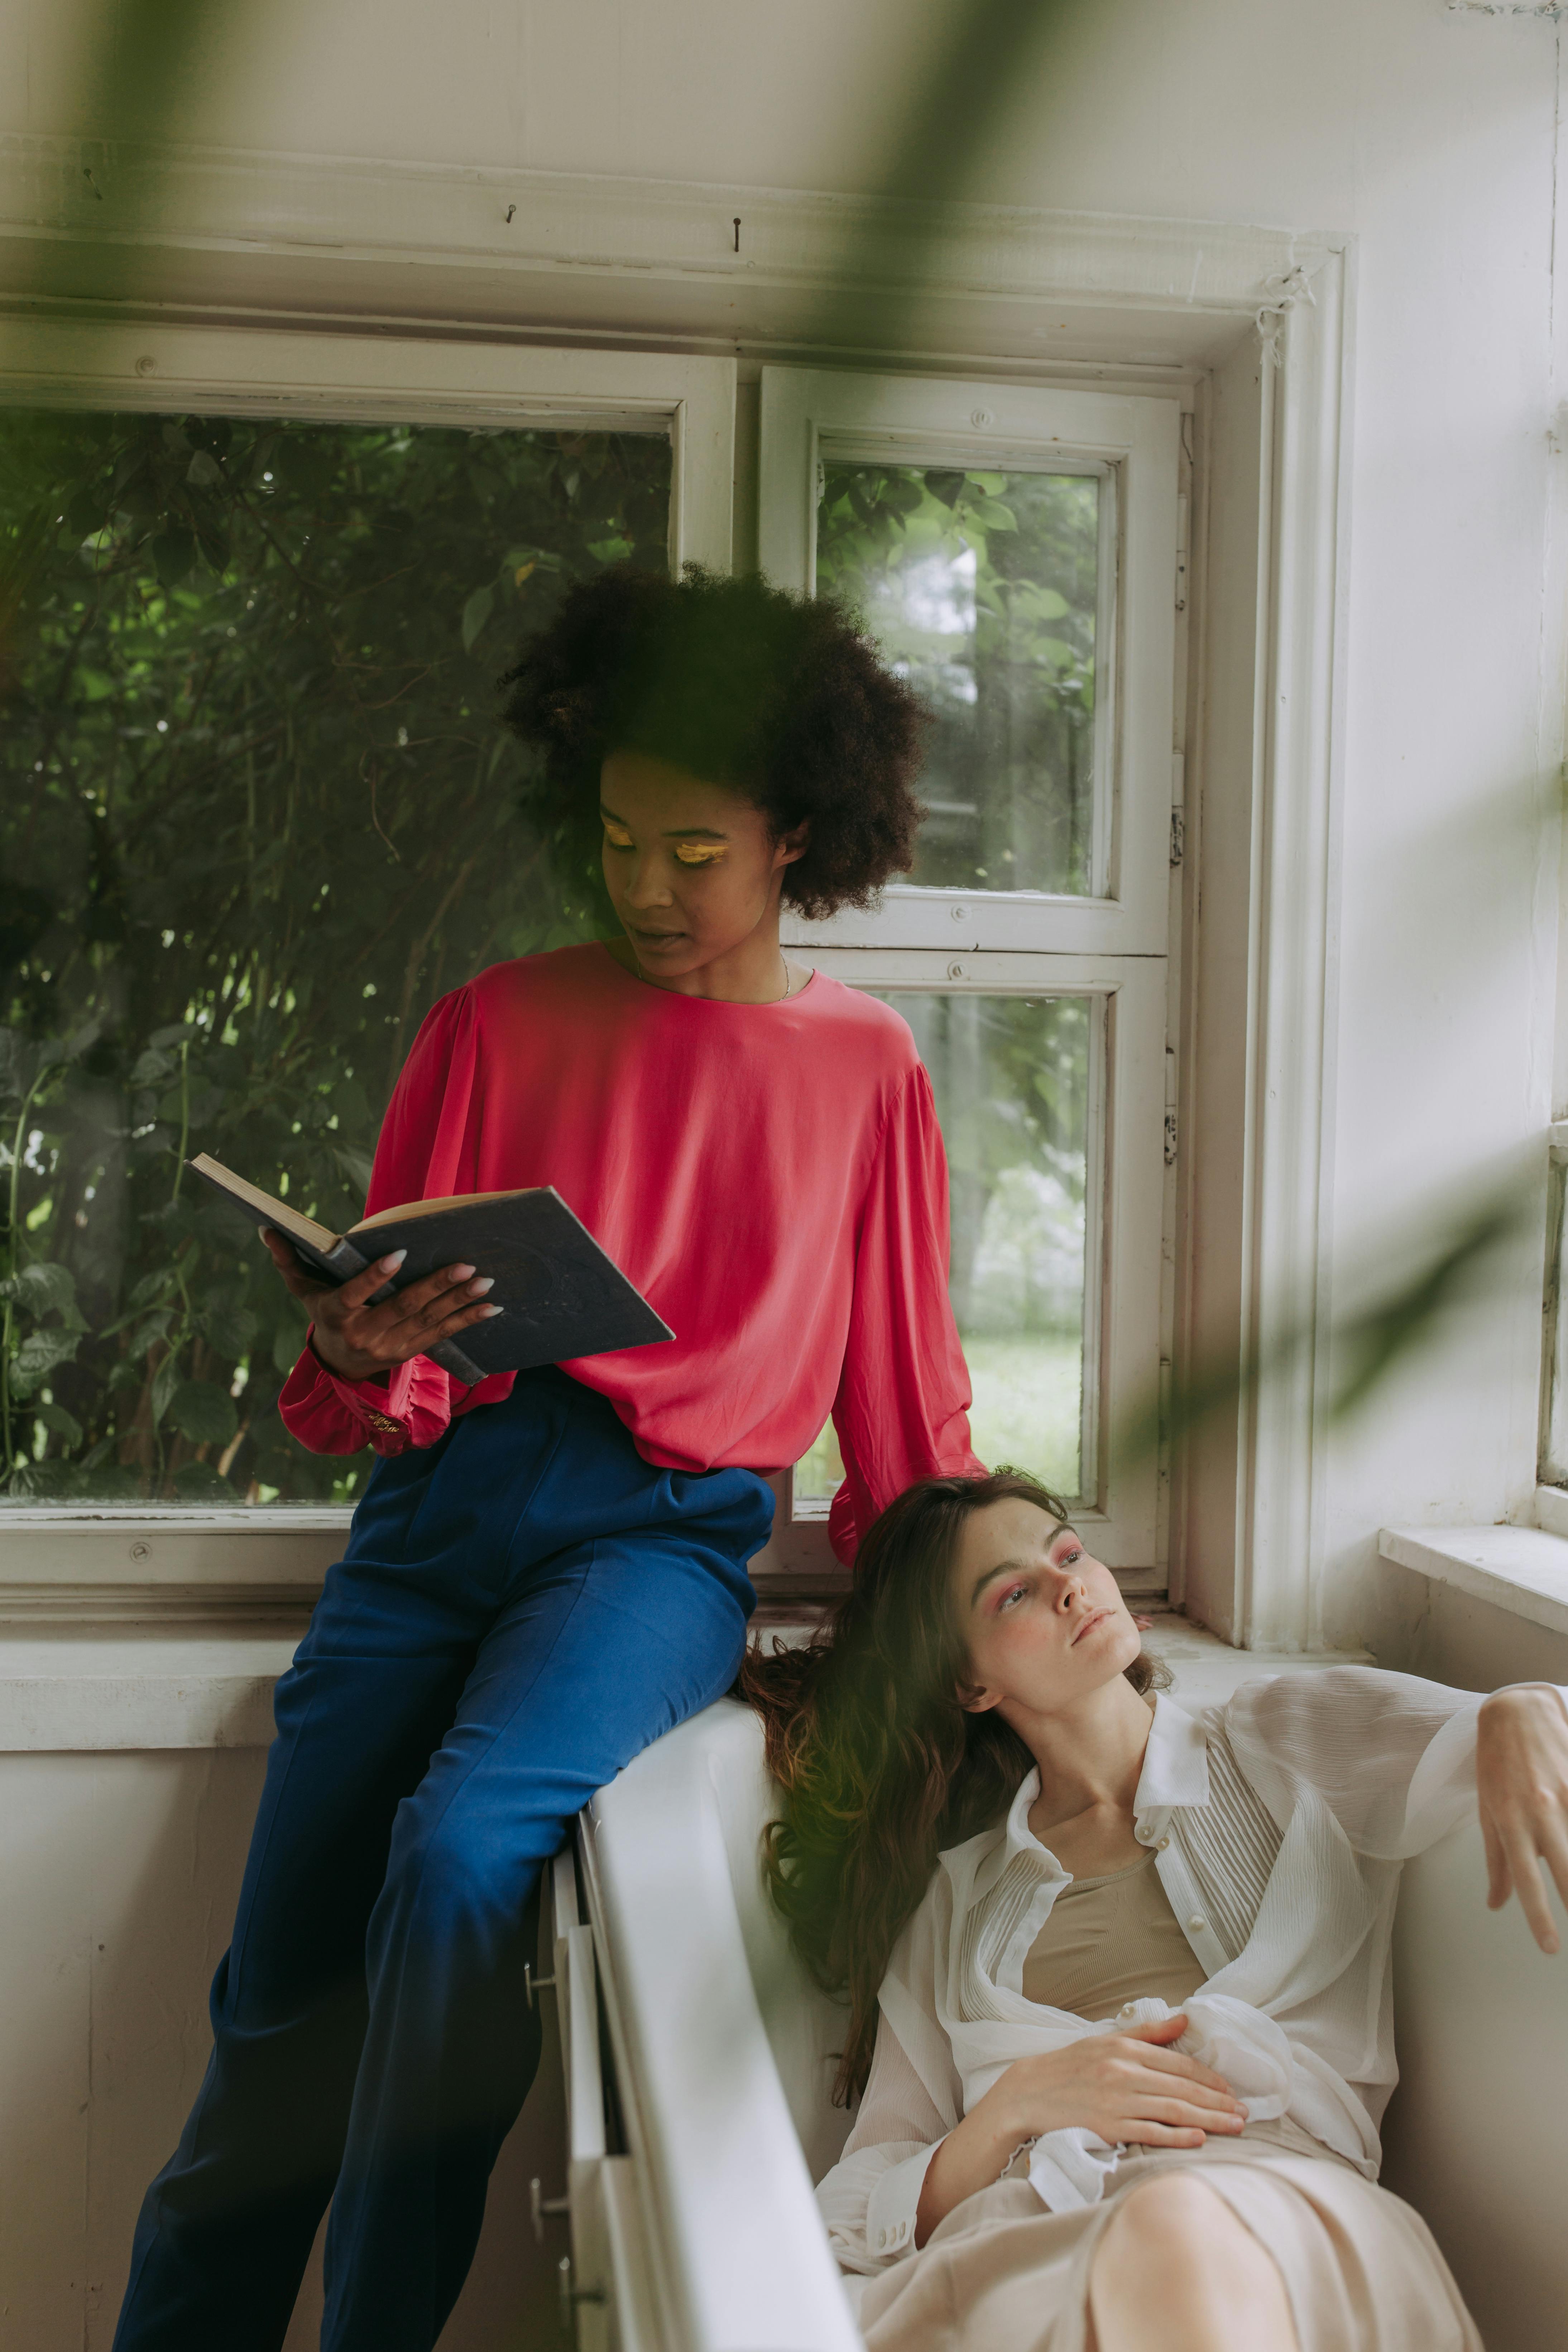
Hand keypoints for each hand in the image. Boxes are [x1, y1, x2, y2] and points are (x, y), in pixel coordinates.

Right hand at [260, 1227, 500, 1382]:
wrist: (339, 1364)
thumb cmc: (324, 1314)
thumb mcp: (304, 1291)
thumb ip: (289, 1262)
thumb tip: (267, 1231)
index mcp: (337, 1315)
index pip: (356, 1295)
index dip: (376, 1276)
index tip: (400, 1254)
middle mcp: (365, 1334)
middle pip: (404, 1307)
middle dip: (436, 1286)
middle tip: (464, 1265)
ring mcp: (391, 1346)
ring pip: (429, 1321)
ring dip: (459, 1301)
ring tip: (485, 1281)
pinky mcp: (412, 1352)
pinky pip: (444, 1335)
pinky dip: (469, 1320)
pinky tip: (491, 1307)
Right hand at [986, 2013, 1246, 2150]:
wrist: (1028, 2093)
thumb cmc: (1070, 2067)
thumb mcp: (1106, 2040)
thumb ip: (1148, 2033)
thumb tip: (1184, 2020)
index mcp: (1124, 2049)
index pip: (1179, 2064)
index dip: (1210, 2078)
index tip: (1232, 2090)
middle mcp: (1123, 2073)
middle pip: (1182, 2089)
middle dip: (1218, 2101)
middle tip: (1246, 2113)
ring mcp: (1116, 2101)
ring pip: (1173, 2111)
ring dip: (1209, 2120)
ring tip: (1234, 2127)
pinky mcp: (1108, 2128)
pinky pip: (1150, 2133)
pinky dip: (1177, 2136)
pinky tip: (1199, 2139)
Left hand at [1476, 1685, 1567, 1953]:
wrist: (1514, 1714)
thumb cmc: (1496, 1767)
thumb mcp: (1487, 1812)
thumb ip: (1496, 1862)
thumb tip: (1496, 1904)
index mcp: (1509, 1821)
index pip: (1525, 1880)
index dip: (1538, 1917)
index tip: (1550, 1947)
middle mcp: (1538, 1811)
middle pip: (1564, 1867)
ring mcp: (1563, 1794)